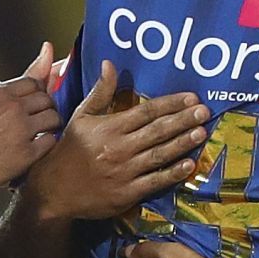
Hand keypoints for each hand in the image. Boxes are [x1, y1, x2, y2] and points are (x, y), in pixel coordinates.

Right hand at [0, 44, 62, 194]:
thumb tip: (6, 86)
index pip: (33, 82)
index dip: (37, 92)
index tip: (35, 103)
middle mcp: (13, 107)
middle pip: (47, 98)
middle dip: (46, 108)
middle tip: (42, 120)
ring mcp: (22, 129)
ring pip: (54, 117)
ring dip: (51, 125)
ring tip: (43, 133)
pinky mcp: (28, 153)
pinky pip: (51, 140)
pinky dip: (47, 143)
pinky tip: (38, 149)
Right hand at [22, 61, 207, 221]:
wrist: (53, 189)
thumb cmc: (69, 150)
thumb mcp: (81, 116)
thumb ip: (101, 92)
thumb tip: (110, 64)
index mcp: (110, 127)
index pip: (147, 111)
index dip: (171, 103)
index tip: (191, 97)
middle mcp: (119, 147)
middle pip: (158, 130)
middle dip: (183, 120)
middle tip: (205, 111)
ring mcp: (124, 171)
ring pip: (159, 154)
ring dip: (183, 143)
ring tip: (202, 132)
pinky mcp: (127, 193)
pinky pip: (154, 181)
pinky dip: (173, 173)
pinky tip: (189, 164)